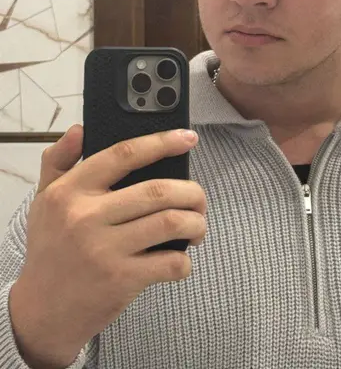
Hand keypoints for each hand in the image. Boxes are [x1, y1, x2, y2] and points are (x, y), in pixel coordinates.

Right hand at [9, 125, 205, 368]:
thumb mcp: (43, 200)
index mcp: (70, 191)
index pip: (123, 155)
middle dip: (191, 192)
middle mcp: (87, 217)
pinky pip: (170, 262)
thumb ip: (59, 160)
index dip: (161, 142)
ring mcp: (105, 250)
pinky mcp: (121, 280)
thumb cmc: (50, 249)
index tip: (188, 138)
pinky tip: (181, 258)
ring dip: (196, 222)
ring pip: (170, 222)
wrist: (41, 311)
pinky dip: (185, 260)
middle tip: (198, 198)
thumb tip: (80, 129)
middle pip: (158, 191)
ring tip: (197, 225)